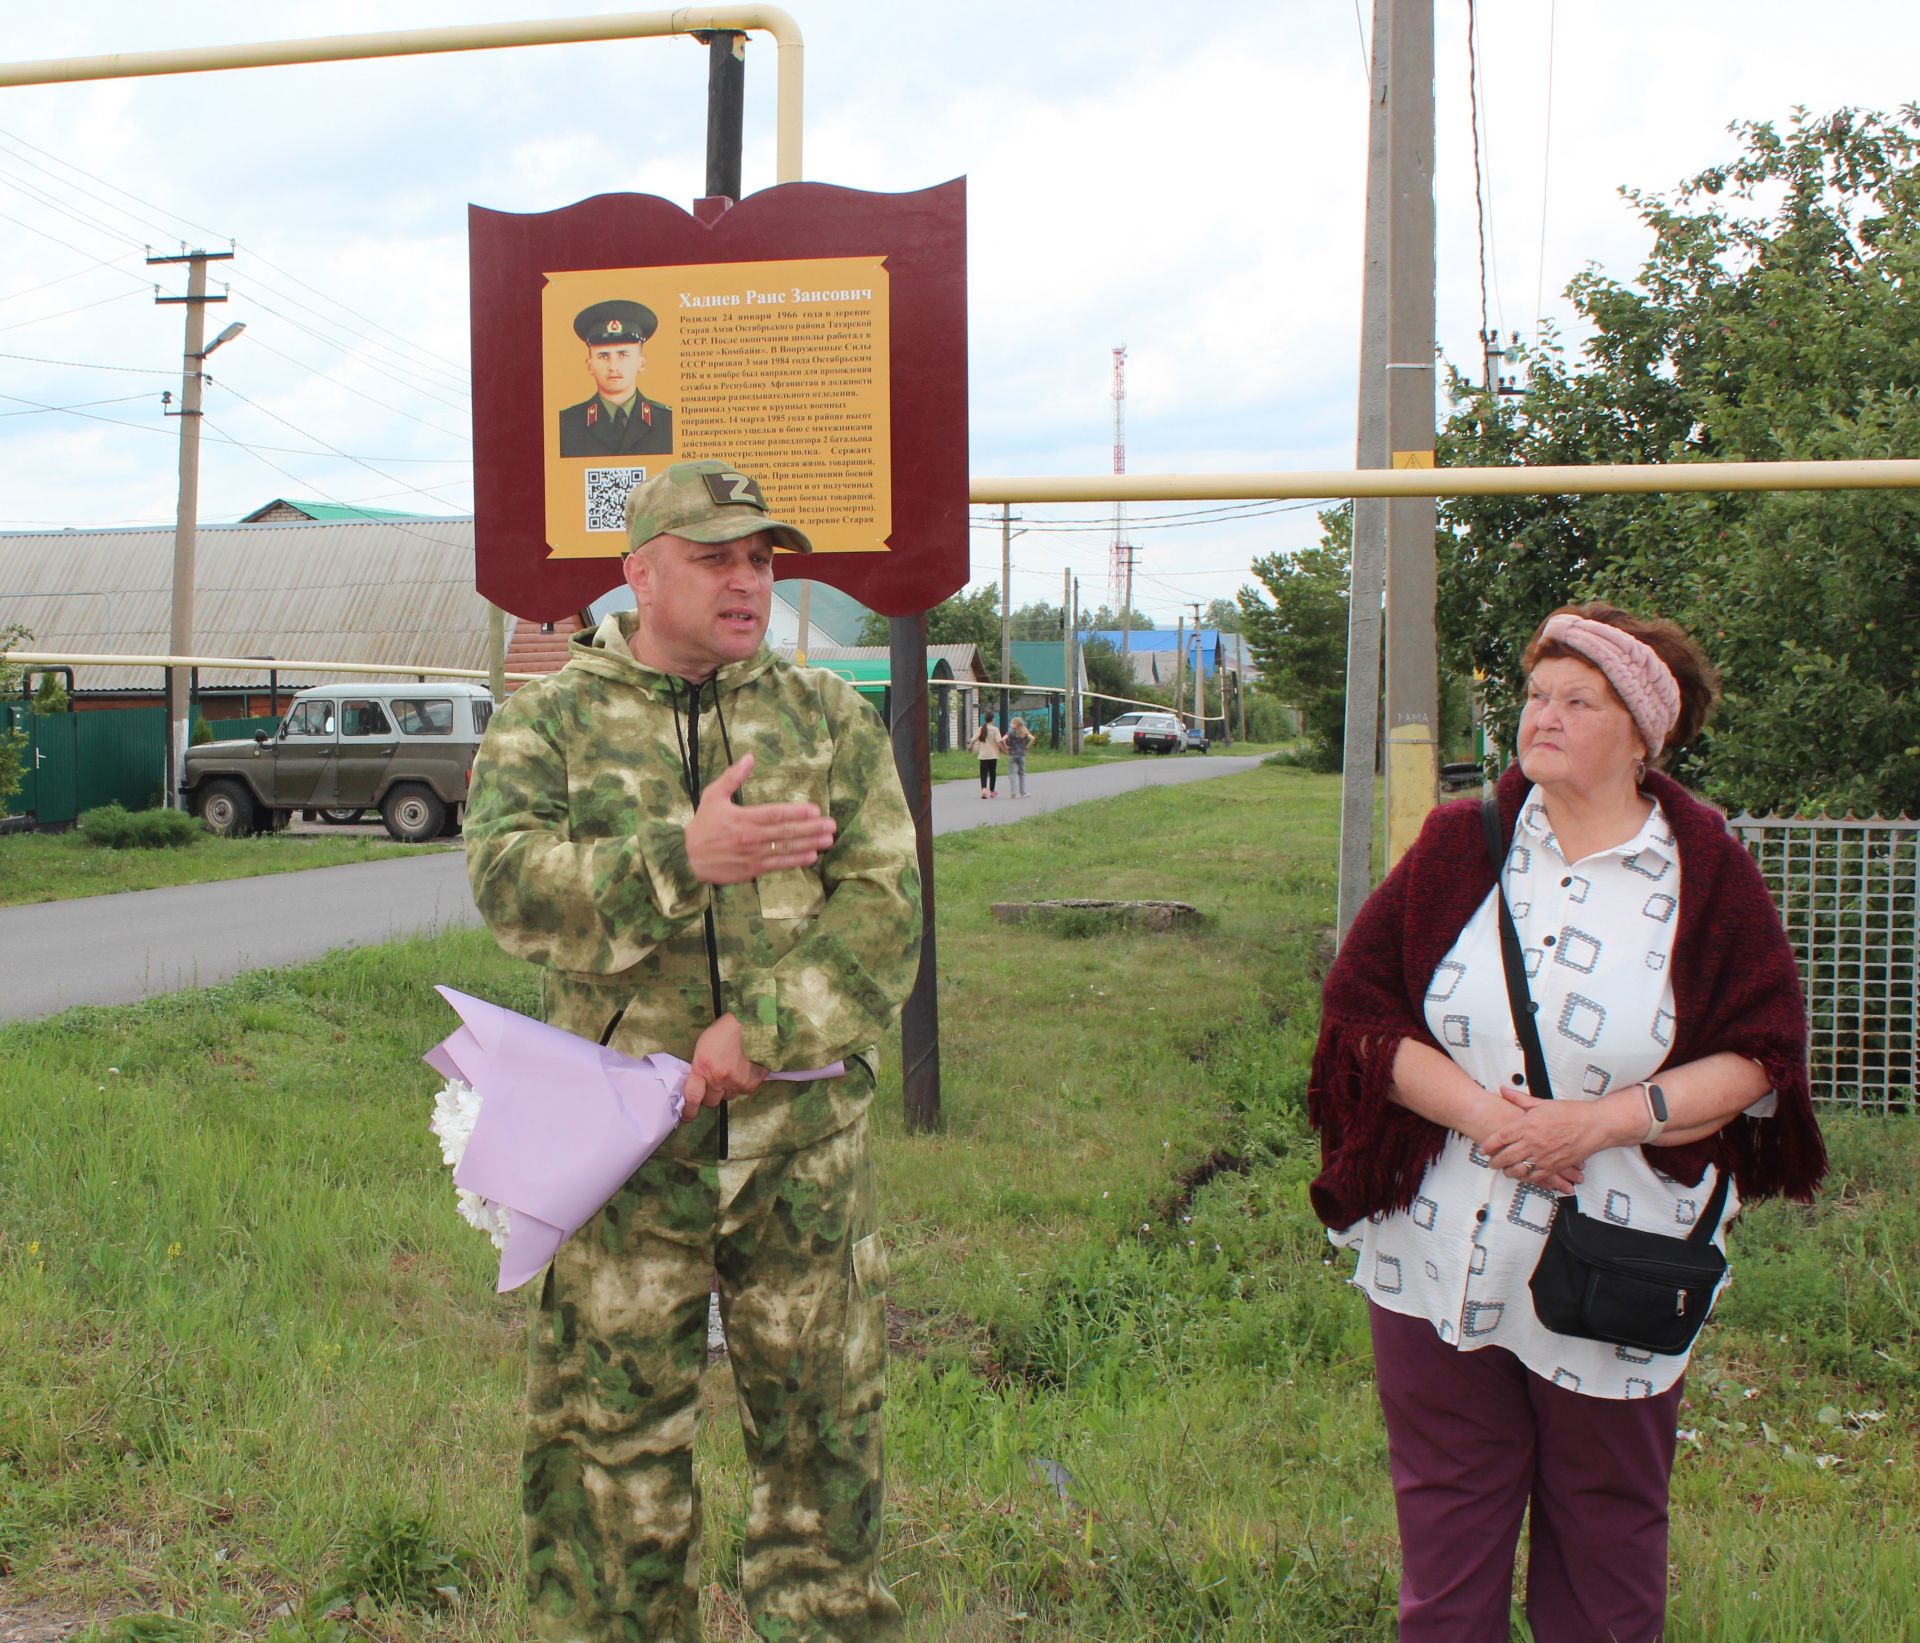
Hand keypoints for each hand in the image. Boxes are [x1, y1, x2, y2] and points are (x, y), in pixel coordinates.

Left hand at [680, 1013, 768, 1122]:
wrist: (752, 1023)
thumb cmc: (724, 1031)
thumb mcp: (702, 1046)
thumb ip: (699, 1067)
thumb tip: (697, 1083)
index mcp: (702, 1068)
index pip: (693, 1097)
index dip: (689, 1111)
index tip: (687, 1117)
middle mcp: (719, 1079)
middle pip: (710, 1101)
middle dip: (710, 1095)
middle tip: (713, 1083)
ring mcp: (736, 1082)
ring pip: (728, 1097)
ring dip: (727, 1089)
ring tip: (731, 1071)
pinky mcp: (752, 1083)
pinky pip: (743, 1091)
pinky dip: (742, 1084)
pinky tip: (743, 1070)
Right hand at [682, 754, 836, 884]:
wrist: (686, 858)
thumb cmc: (702, 825)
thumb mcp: (713, 795)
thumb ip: (732, 777)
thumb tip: (749, 757)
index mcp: (742, 818)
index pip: (774, 814)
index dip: (796, 813)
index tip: (815, 810)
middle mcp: (750, 837)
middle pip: (785, 833)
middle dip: (811, 829)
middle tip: (831, 825)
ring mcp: (752, 856)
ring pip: (785, 849)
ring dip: (809, 845)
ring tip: (828, 841)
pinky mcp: (752, 870)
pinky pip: (777, 865)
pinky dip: (795, 861)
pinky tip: (811, 857)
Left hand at [1478, 1085, 1601, 1193]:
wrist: (1595, 1125)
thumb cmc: (1571, 1112)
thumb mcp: (1543, 1103)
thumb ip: (1519, 1099)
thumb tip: (1503, 1090)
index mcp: (1528, 1125)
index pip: (1500, 1137)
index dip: (1488, 1145)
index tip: (1482, 1149)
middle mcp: (1533, 1142)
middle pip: (1506, 1156)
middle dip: (1495, 1161)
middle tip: (1491, 1162)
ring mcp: (1544, 1156)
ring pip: (1519, 1170)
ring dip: (1509, 1172)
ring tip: (1505, 1170)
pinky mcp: (1555, 1166)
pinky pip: (1536, 1177)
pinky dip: (1527, 1178)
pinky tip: (1524, 1175)